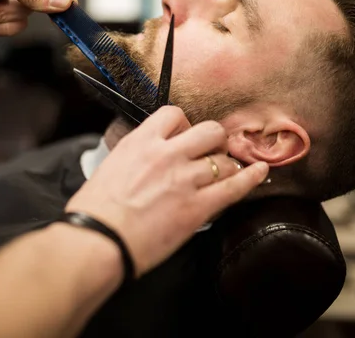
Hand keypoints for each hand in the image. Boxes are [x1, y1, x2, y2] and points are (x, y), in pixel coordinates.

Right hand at [66, 106, 268, 276]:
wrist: (98, 238)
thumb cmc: (95, 210)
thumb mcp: (110, 168)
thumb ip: (134, 157)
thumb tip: (144, 160)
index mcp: (141, 142)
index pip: (173, 115)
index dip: (184, 124)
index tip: (185, 136)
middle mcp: (167, 154)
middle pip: (209, 131)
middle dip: (214, 141)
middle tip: (211, 153)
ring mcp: (185, 179)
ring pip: (224, 160)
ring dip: (227, 166)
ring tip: (227, 173)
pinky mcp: (198, 207)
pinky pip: (235, 186)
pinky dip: (251, 177)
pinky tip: (259, 171)